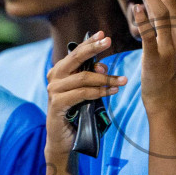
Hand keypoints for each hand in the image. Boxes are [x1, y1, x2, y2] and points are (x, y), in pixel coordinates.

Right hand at [43, 33, 125, 160]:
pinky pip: (81, 93)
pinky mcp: (57, 104)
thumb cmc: (77, 114)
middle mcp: (54, 77)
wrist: (64, 140)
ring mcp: (53, 91)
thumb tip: (102, 66)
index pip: (76, 53)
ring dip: (105, 78)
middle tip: (109, 41)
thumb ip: (92, 78)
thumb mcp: (86, 92)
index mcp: (60, 71)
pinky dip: (98, 92)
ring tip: (122, 80)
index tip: (103, 35)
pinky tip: (111, 92)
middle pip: (75, 58)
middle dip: (93, 48)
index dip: (89, 42)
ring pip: (83, 77)